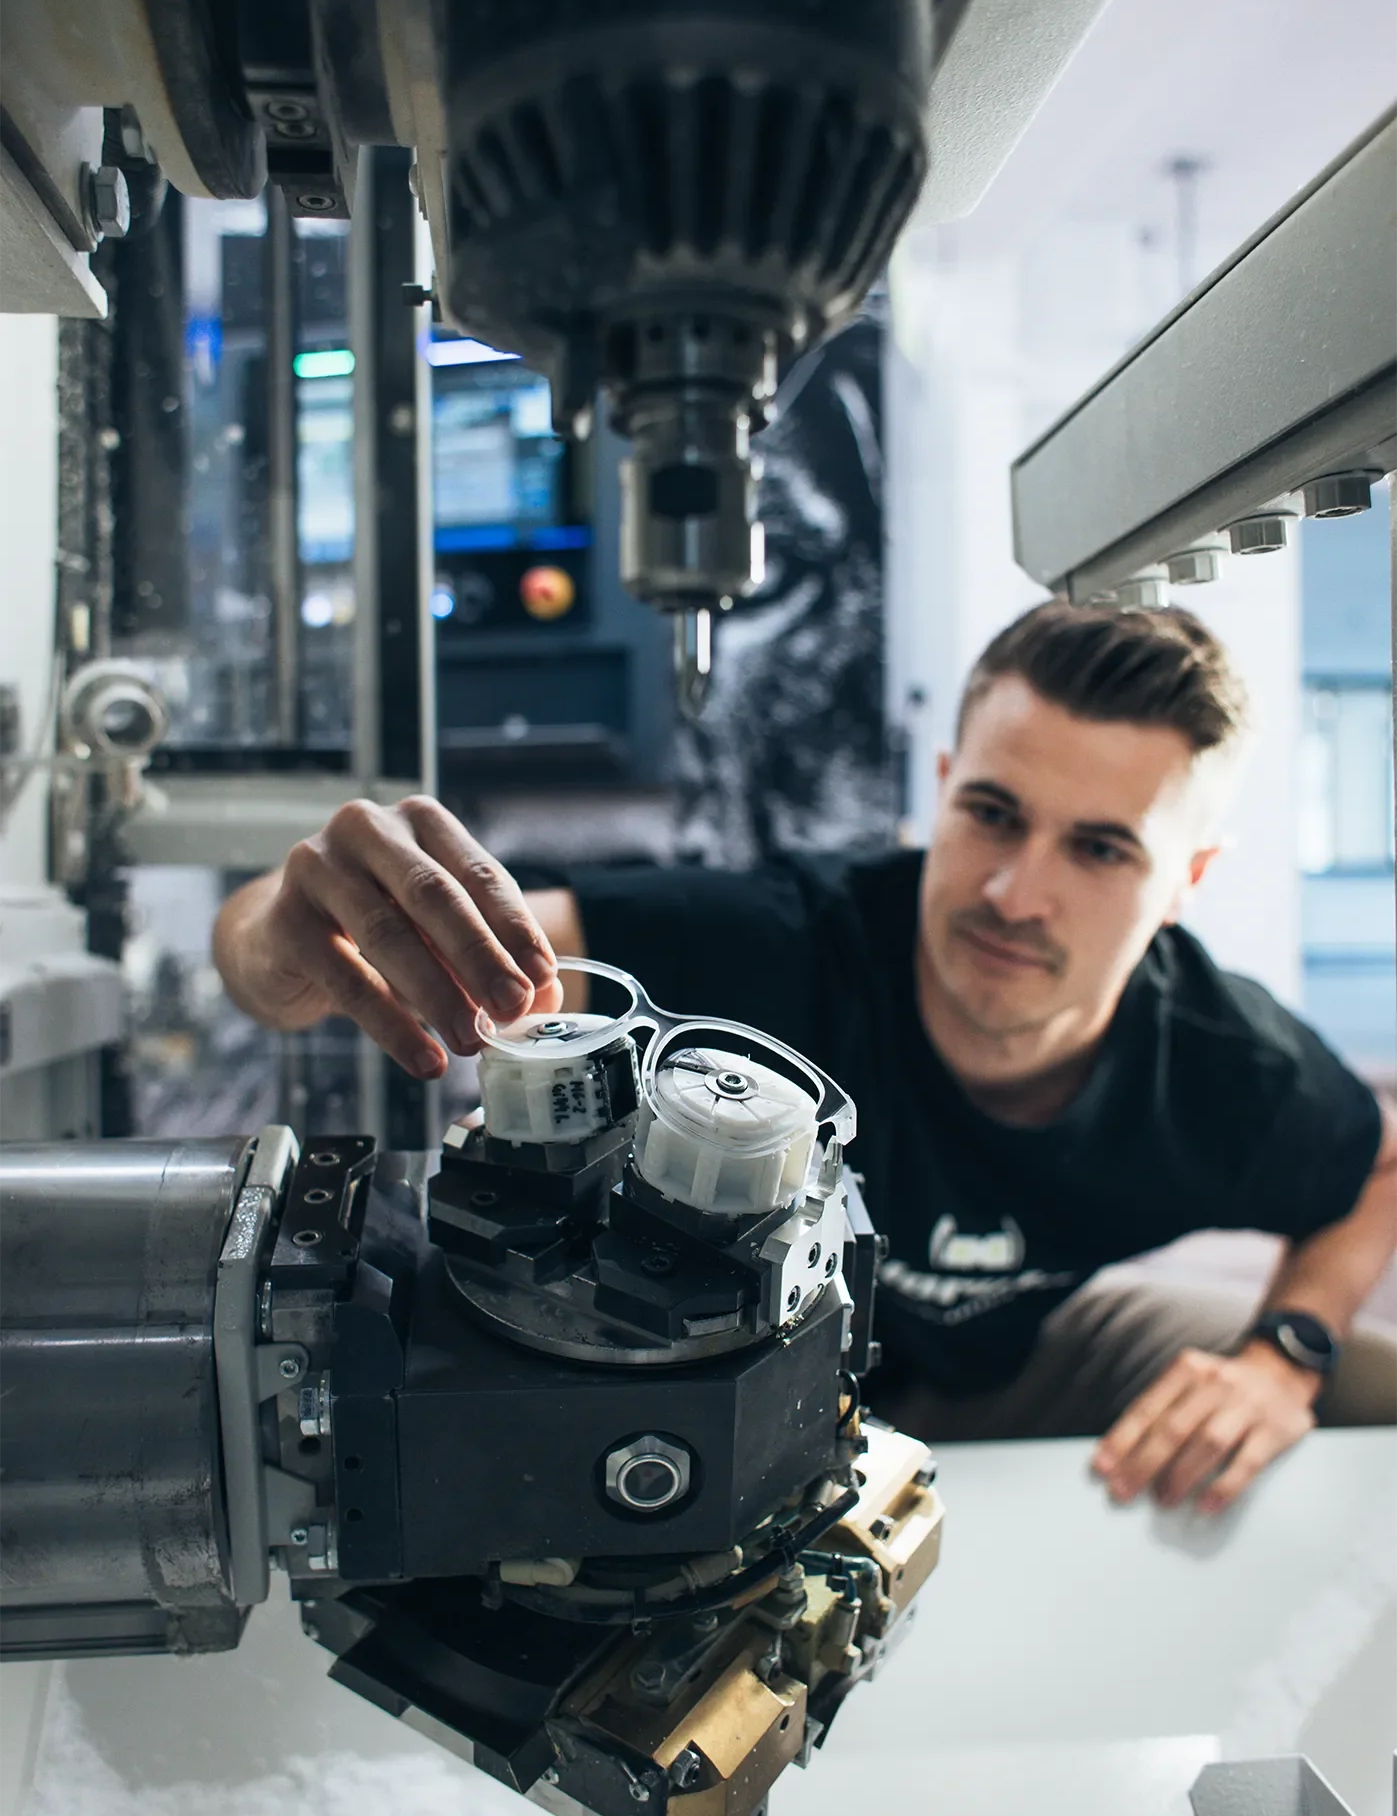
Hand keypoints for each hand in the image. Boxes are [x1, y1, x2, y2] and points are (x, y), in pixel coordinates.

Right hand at [216, 796, 559, 1077]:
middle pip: (435, 896)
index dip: (516, 930)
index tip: (543, 981)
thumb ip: (488, 954)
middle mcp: (367, 829)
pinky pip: (348, 980)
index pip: (480, 874)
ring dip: (439, 996)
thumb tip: (543, 1000)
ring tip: (471, 1041)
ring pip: (390, 935)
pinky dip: (392, 1026)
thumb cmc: (372, 926)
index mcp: (420, 821)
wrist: (276, 940)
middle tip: (512, 1009)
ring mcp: (318, 868)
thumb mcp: (436, 931)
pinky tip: (424, 1058)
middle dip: (481, 958)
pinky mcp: (285, 920)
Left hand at [1091, 1342, 1319, 1515]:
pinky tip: (1205, 1506)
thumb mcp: (1191, 1381)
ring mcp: (1247, 1405)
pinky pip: (1247, 1462)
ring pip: (1207, 1443)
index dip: (1122, 1439)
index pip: (1147, 1407)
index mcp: (1187, 1369)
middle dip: (1143, 1463)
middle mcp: (1215, 1382)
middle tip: (1122, 1493)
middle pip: (1173, 1427)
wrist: (1284, 1369)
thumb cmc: (1223, 1388)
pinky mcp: (1277, 1429)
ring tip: (1162, 1500)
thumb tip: (1124, 1455)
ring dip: (1180, 1475)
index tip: (1102, 1468)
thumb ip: (1164, 1409)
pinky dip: (1224, 1487)